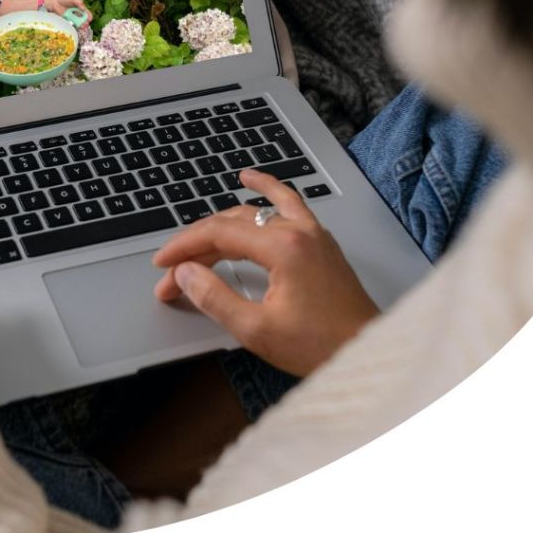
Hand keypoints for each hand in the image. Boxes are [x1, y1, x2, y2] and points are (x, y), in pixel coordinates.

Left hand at [41, 0, 91, 22]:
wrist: (52, 2)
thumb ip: (78, 2)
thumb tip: (84, 8)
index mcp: (78, 7)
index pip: (85, 12)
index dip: (88, 15)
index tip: (90, 18)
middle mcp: (75, 13)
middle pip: (82, 18)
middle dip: (85, 21)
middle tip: (87, 23)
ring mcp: (70, 17)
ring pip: (78, 22)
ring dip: (81, 25)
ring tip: (84, 26)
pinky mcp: (66, 20)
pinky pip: (71, 24)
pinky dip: (74, 26)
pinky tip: (77, 27)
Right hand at [153, 170, 378, 377]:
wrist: (369, 353)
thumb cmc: (321, 346)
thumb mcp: (257, 330)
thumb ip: (215, 298)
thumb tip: (186, 274)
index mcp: (283, 247)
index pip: (219, 234)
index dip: (184, 247)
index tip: (163, 265)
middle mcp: (298, 230)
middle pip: (233, 223)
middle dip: (198, 246)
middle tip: (175, 272)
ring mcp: (312, 232)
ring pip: (255, 213)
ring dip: (222, 225)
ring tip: (196, 240)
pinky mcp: (319, 242)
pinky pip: (287, 203)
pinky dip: (265, 191)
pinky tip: (251, 180)